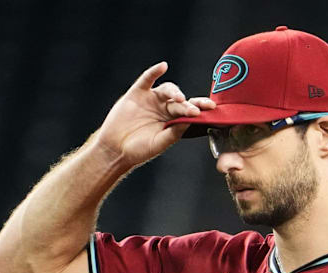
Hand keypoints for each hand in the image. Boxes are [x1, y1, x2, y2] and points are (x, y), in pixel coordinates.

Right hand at [95, 62, 215, 167]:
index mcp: (174, 120)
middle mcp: (165, 108)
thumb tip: (190, 121)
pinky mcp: (137, 94)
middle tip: (197, 109)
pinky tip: (162, 66)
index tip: (211, 108)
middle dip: (189, 104)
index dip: (200, 108)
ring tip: (179, 99)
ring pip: (167, 90)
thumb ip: (174, 133)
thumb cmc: (139, 150)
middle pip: (181, 101)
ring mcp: (152, 99)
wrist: (115, 149)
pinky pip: (147, 80)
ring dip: (174, 92)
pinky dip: (154, 72)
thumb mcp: (159, 143)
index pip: (190, 111)